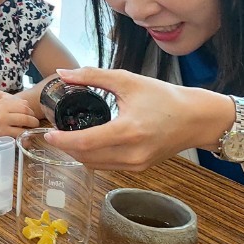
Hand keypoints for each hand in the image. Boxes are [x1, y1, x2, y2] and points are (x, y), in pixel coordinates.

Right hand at [0, 89, 39, 139]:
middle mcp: (2, 114)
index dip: (31, 111)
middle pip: (25, 117)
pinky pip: (17, 138)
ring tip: (31, 131)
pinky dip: (24, 140)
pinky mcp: (2, 136)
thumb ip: (12, 101)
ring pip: (23, 129)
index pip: (24, 106)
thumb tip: (27, 103)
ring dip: (30, 131)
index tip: (32, 115)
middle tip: (35, 124)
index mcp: (3, 104)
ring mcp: (2, 126)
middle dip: (34, 121)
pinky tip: (26, 140)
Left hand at [44, 67, 223, 170]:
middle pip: (86, 157)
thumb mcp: (127, 81)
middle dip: (66, 147)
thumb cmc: (164, 98)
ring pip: (95, 165)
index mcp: (128, 131)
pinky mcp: (139, 169)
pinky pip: (107, 167)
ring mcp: (136, 165)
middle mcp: (132, 153)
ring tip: (67, 137)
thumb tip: (63, 74)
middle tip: (54, 132)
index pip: (86, 142)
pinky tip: (87, 144)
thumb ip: (92, 76)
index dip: (62, 140)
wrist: (196, 119)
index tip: (47, 133)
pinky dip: (93, 158)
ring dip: (77, 154)